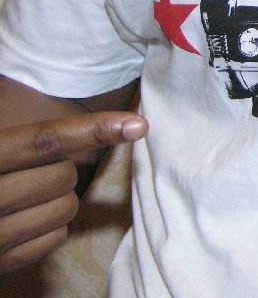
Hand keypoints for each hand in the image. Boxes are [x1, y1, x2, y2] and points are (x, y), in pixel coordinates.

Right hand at [0, 111, 145, 273]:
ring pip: (65, 208)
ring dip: (59, 199)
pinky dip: (51, 228)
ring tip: (26, 196)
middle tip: (32, 171)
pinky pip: (55, 240)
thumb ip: (13, 142)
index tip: (136, 124)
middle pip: (62, 176)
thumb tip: (67, 132)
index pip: (41, 141)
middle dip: (61, 170)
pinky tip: (25, 221)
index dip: (92, 129)